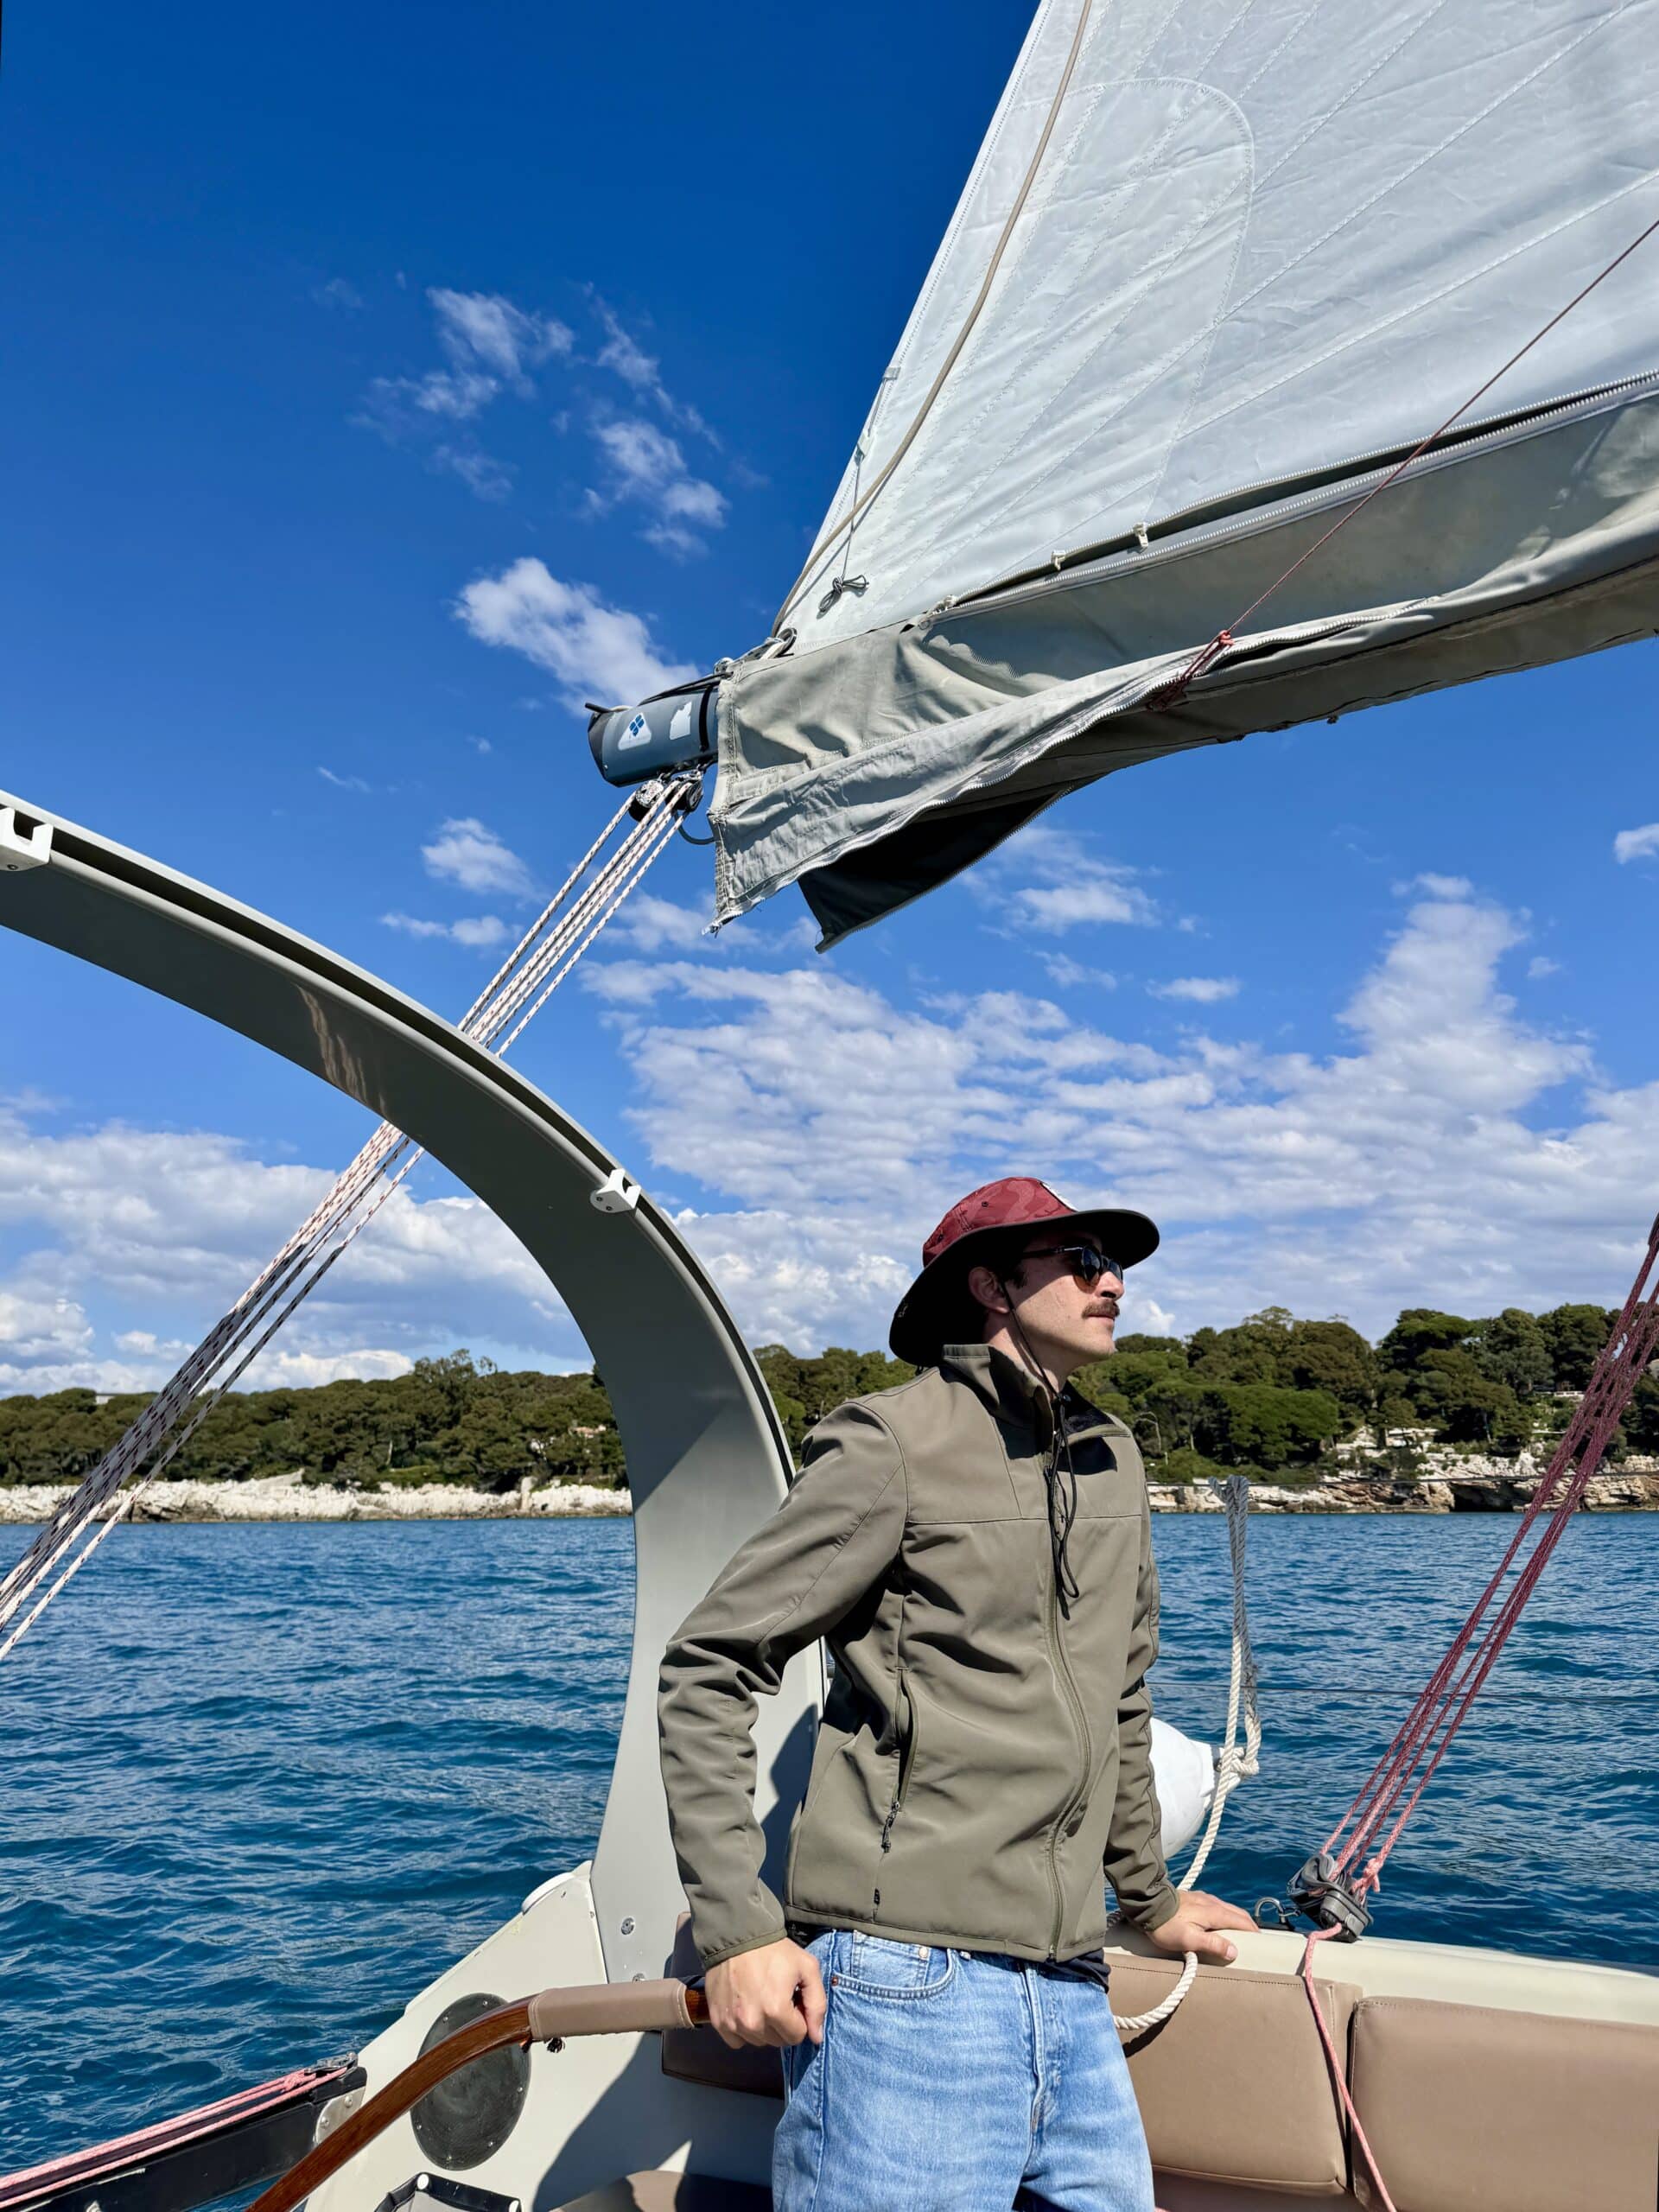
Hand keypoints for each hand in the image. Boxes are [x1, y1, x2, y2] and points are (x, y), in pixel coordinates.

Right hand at [704, 1937, 827, 2049]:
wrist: (736, 1936)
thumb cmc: (774, 1951)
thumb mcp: (807, 1968)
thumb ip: (817, 2004)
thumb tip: (816, 2038)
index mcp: (776, 2010)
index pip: (797, 2036)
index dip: (799, 2017)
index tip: (792, 1999)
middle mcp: (753, 2023)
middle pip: (778, 2041)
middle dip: (782, 2023)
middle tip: (776, 1996)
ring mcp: (732, 2023)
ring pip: (758, 2041)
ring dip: (763, 2027)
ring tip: (760, 2000)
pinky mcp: (718, 2021)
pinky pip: (737, 2041)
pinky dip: (743, 2031)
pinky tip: (745, 2008)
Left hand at [1146, 1887, 1254, 1965]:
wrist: (1148, 1904)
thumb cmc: (1167, 1926)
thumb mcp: (1189, 1939)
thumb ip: (1212, 1944)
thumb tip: (1234, 1951)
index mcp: (1214, 1912)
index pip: (1241, 1921)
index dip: (1253, 1931)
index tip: (1262, 1941)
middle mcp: (1212, 1902)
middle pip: (1237, 1912)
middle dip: (1248, 1924)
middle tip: (1255, 1938)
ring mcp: (1203, 1898)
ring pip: (1228, 1907)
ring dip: (1237, 1919)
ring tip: (1241, 1931)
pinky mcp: (1194, 1897)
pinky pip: (1217, 1905)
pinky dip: (1227, 1914)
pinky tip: (1221, 1921)